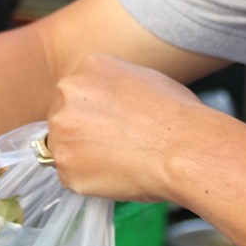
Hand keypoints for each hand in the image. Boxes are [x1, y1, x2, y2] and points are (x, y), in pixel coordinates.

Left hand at [42, 54, 209, 202]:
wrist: (184, 148)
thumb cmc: (178, 116)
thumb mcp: (146, 78)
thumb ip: (116, 88)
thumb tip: (113, 103)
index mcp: (89, 66)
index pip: (78, 92)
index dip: (95, 113)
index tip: (111, 125)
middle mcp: (67, 91)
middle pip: (65, 116)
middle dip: (83, 132)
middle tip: (115, 145)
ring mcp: (61, 128)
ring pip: (64, 146)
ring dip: (84, 156)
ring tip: (119, 160)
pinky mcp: (64, 163)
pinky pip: (70, 174)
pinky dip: (88, 179)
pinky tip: (115, 175)